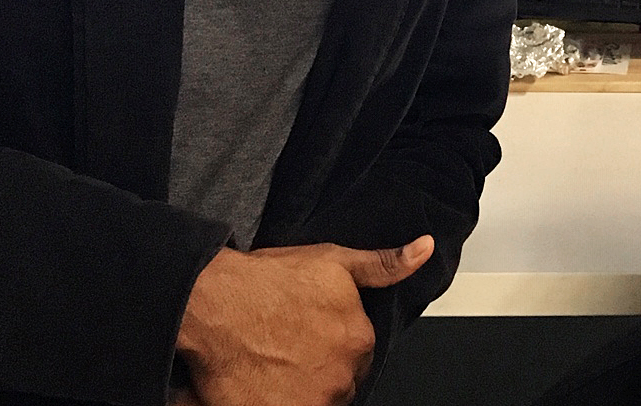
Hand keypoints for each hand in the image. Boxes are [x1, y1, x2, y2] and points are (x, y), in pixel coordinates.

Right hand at [175, 236, 435, 405]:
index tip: (309, 336)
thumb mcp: (334, 261)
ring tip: (271, 365)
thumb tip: (424, 250)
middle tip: (287, 349)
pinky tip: (263, 386)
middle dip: (318, 370)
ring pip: (316, 399)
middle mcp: (341, 376)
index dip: (332, 344)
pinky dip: (279, 401)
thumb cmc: (267, 281)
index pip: (357, 355)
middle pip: (338, 382)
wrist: (216, 302)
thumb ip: (384, 264)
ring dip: (299, 389)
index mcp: (359, 340)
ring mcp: (312, 401)